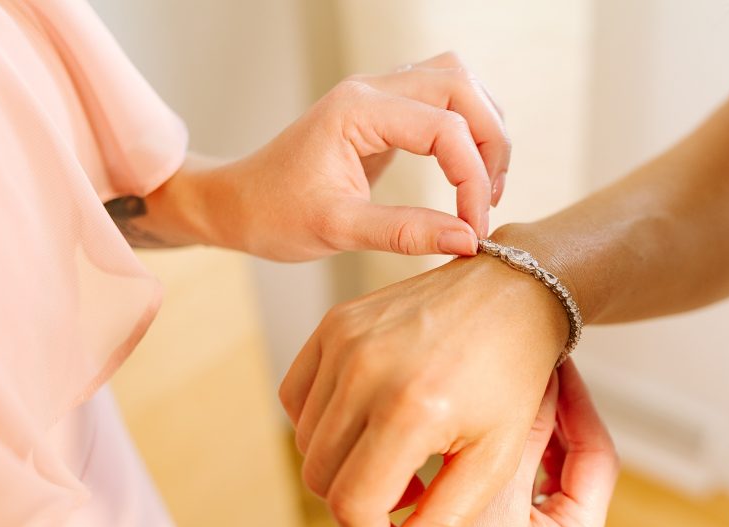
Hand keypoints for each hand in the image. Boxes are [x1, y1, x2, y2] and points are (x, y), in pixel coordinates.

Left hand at [196, 52, 509, 260]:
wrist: (239, 203)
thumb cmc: (275, 215)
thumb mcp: (338, 230)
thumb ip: (405, 233)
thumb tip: (467, 241)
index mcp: (356, 112)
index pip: (444, 129)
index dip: (472, 179)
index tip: (475, 228)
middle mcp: (371, 89)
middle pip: (461, 88)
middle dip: (490, 144)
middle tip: (489, 200)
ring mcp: (378, 93)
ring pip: (457, 82)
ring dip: (483, 129)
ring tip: (483, 185)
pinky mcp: (384, 109)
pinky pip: (442, 97)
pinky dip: (467, 127)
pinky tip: (465, 168)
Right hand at [279, 246, 569, 526]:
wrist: (513, 292)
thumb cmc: (513, 377)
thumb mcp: (496, 458)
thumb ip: (445, 524)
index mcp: (412, 409)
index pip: (351, 506)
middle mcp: (365, 370)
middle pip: (320, 477)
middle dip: (356, 502)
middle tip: (405, 494)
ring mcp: (343, 340)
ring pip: (305, 442)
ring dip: (342, 463)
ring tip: (396, 457)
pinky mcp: (333, 324)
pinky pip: (297, 398)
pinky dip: (322, 423)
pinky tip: (368, 422)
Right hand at [349, 360, 618, 526]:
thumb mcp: (493, 489)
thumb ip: (528, 435)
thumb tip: (546, 377)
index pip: (596, 455)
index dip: (579, 404)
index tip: (559, 364)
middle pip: (561, 455)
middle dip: (543, 411)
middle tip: (529, 362)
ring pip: (522, 459)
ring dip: (511, 423)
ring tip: (500, 381)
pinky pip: (489, 468)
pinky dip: (478, 442)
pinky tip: (463, 413)